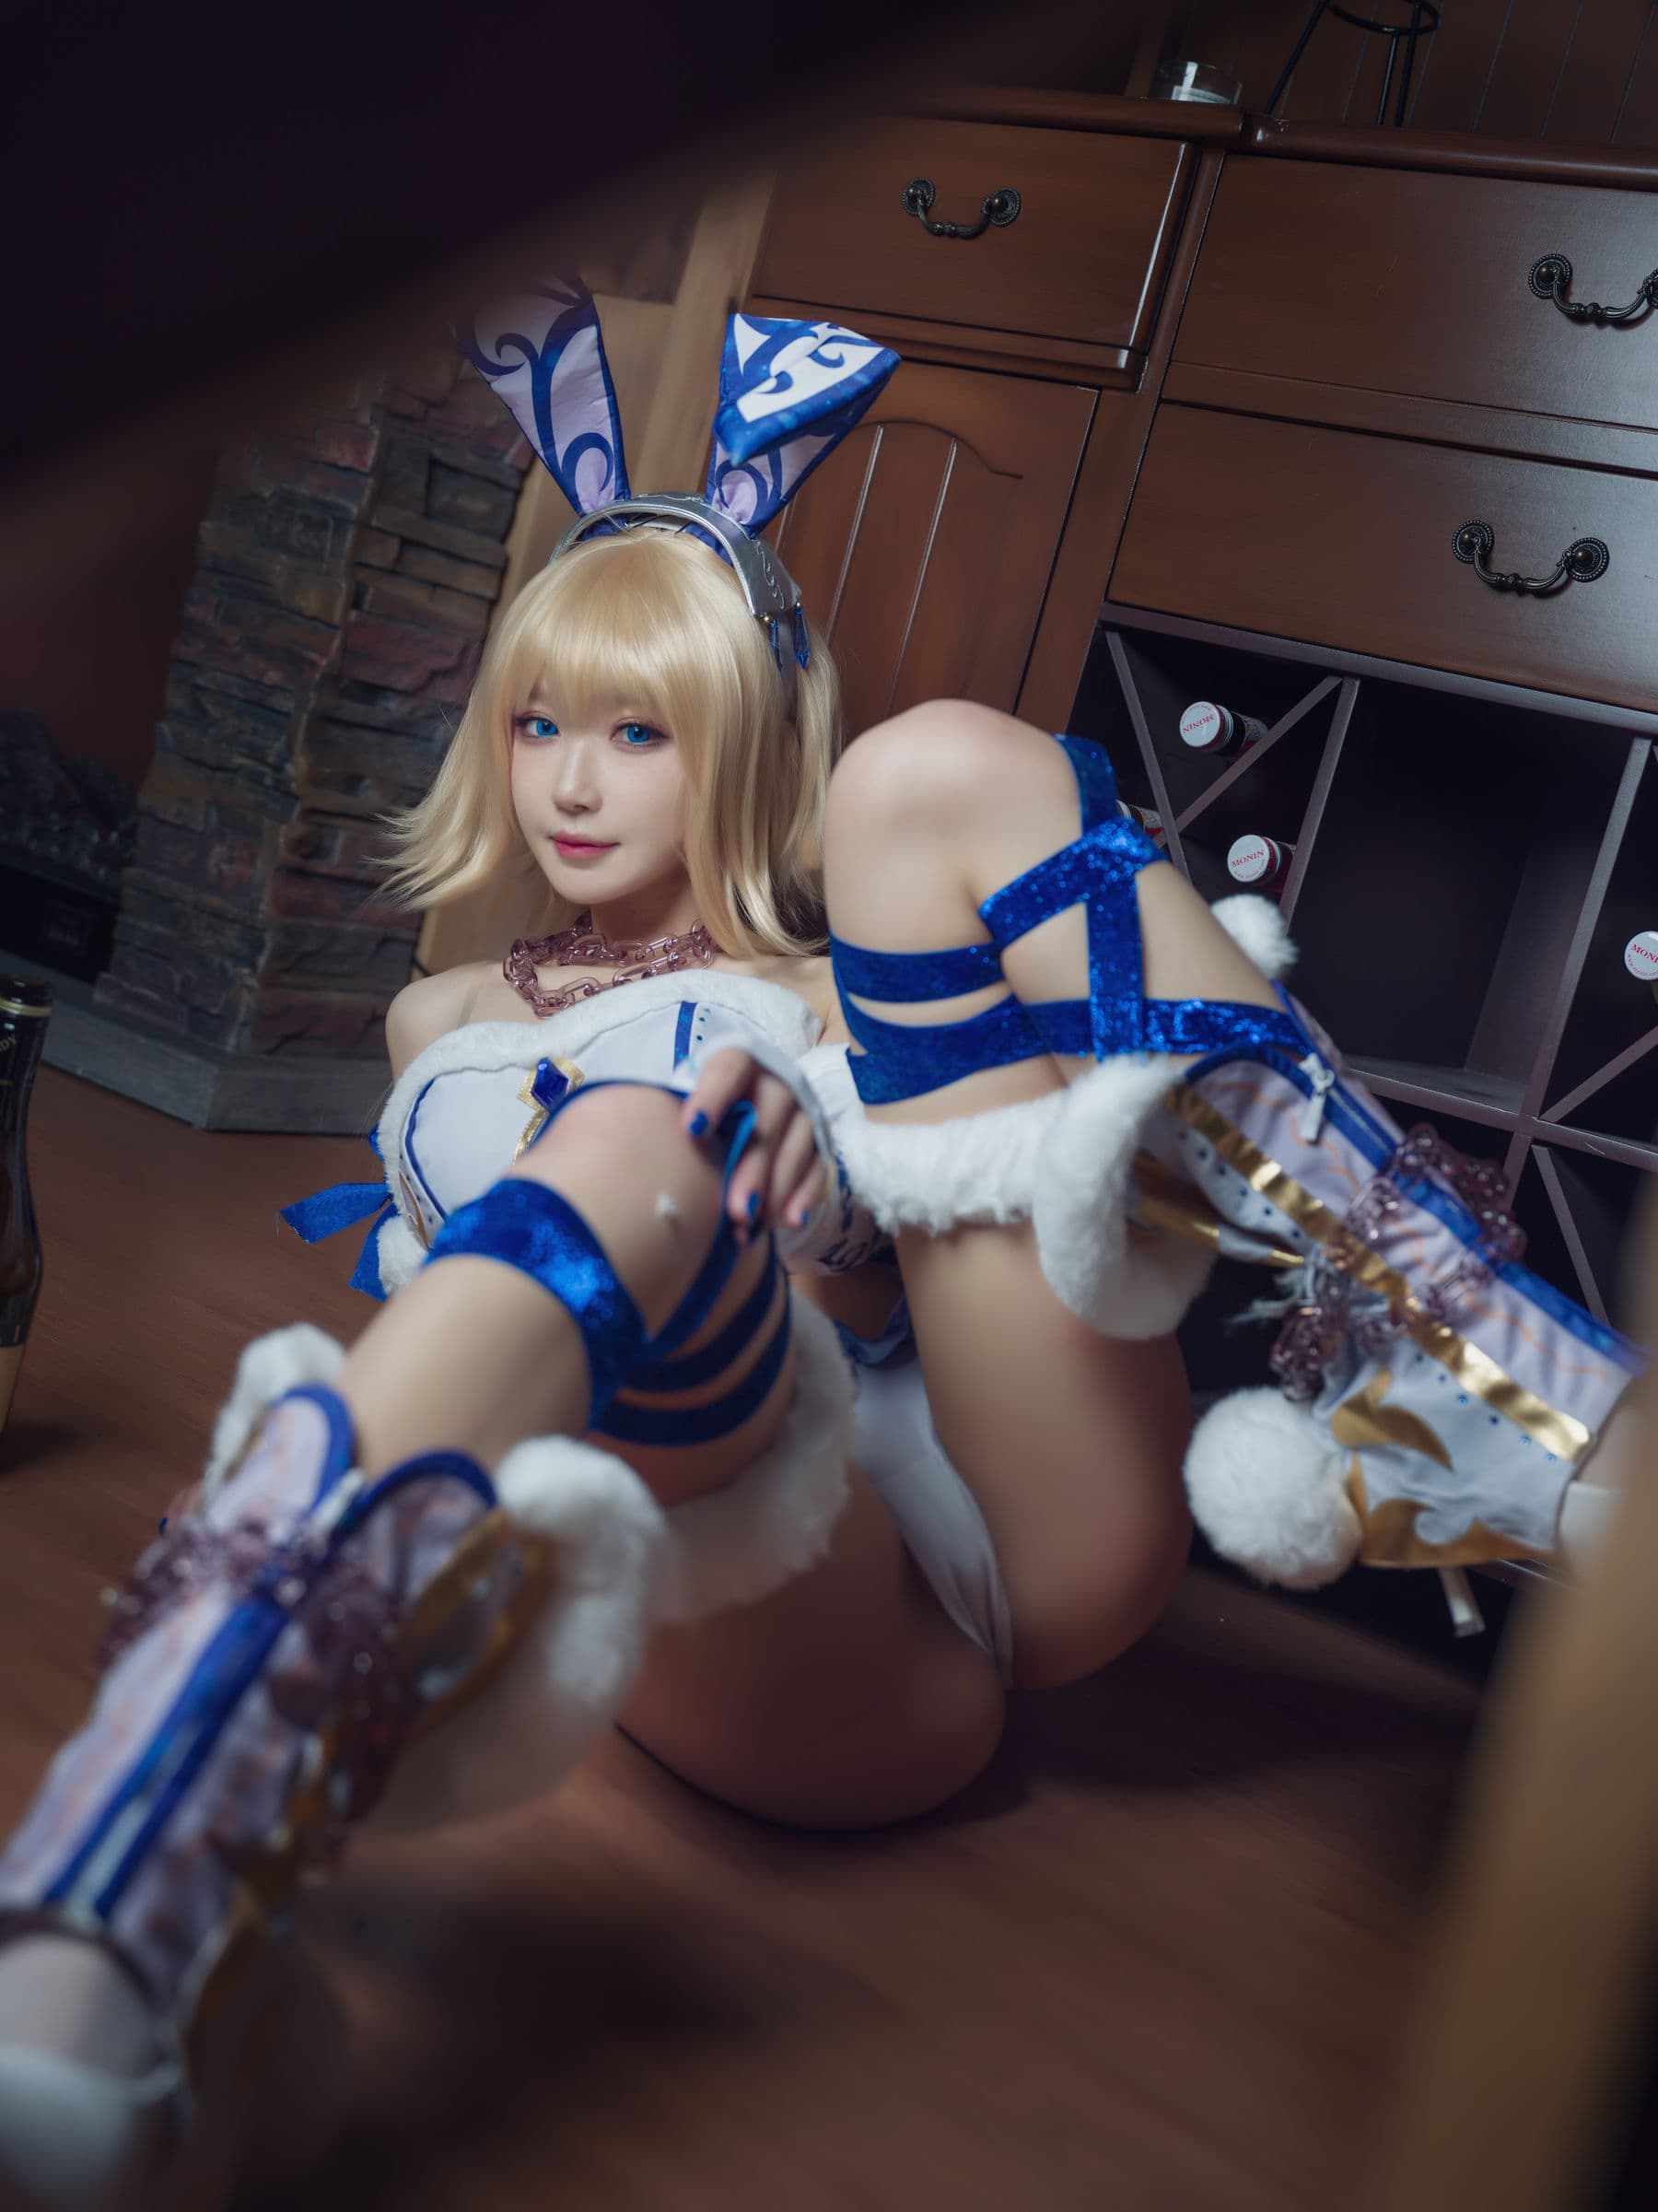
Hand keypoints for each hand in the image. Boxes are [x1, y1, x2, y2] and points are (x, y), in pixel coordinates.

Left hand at [678, 1049, 826, 1240]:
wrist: (739, 1111)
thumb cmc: (702, 1110)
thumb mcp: (686, 1100)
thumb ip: (675, 1112)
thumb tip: (659, 1148)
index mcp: (739, 1062)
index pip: (729, 1070)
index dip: (712, 1097)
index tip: (692, 1130)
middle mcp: (778, 1083)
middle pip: (768, 1119)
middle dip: (753, 1167)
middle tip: (735, 1208)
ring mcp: (803, 1113)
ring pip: (797, 1147)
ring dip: (776, 1189)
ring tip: (750, 1224)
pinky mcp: (819, 1142)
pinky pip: (819, 1169)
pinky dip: (805, 1196)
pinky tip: (789, 1221)